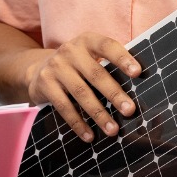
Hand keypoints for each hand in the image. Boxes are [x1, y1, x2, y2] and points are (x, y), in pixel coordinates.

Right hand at [25, 33, 140, 140]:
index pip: (107, 46)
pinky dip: (78, 123)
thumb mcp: (88, 57)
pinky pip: (64, 107)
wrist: (37, 69)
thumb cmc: (76, 66)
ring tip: (113, 130)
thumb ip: (108, 66)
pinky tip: (89, 136)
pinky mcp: (45, 84)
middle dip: (114, 94)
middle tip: (130, 110)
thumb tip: (138, 89)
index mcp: (87, 41)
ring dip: (99, 114)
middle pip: (96, 74)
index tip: (137, 72)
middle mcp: (71, 51)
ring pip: (81, 93)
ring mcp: (56, 67)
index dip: (122, 58)